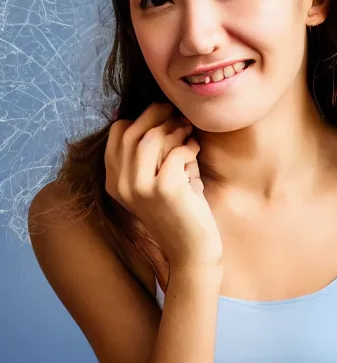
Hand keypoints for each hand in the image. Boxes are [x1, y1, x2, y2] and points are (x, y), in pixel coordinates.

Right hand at [104, 102, 222, 270]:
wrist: (192, 250)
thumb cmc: (180, 210)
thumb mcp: (156, 181)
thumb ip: (150, 155)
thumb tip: (161, 114)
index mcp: (115, 182)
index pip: (117, 134)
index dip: (141, 117)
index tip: (161, 113)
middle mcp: (122, 185)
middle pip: (133, 131)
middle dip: (158, 116)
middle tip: (178, 114)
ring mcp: (141, 188)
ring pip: (152, 138)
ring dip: (175, 129)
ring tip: (188, 132)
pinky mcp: (165, 189)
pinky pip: (177, 152)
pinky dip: (189, 145)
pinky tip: (195, 149)